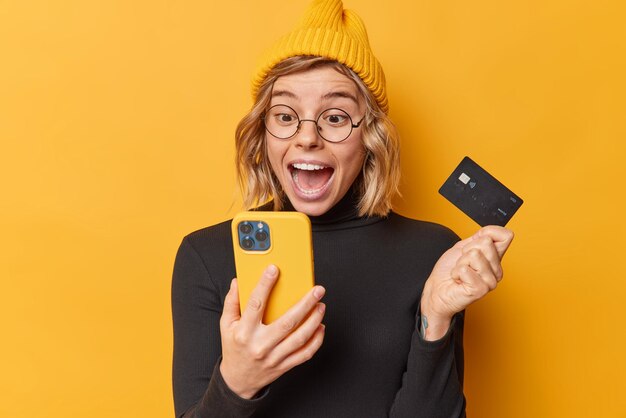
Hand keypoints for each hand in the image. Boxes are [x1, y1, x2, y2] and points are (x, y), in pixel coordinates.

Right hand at [219, 265, 325, 398]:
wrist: (237, 380)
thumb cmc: (233, 348)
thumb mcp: (226, 325)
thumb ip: (231, 302)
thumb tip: (236, 281)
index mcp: (244, 332)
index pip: (255, 304)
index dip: (265, 285)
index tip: (274, 270)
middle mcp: (260, 345)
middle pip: (287, 322)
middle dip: (306, 304)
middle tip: (317, 290)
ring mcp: (274, 357)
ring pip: (300, 338)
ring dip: (314, 320)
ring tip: (321, 306)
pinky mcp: (284, 365)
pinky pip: (305, 353)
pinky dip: (316, 340)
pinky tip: (320, 327)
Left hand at [420, 226, 513, 339]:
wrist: (437, 290)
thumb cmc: (448, 271)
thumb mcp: (462, 247)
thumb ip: (478, 238)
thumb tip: (491, 232)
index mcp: (495, 258)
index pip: (506, 236)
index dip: (487, 233)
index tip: (473, 245)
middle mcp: (496, 270)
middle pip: (486, 242)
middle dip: (467, 250)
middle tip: (463, 263)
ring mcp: (490, 281)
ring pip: (474, 254)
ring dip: (460, 262)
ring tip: (460, 273)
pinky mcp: (481, 289)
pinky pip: (465, 269)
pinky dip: (456, 272)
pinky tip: (459, 281)